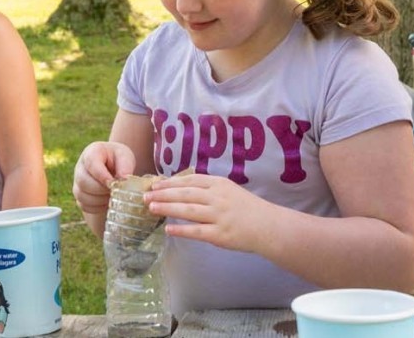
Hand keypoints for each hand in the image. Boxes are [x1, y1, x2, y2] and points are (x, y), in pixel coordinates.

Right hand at [73, 141, 135, 215]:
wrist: (113, 165)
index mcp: (91, 152)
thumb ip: (125, 166)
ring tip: (112, 196)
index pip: (91, 163)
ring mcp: (77, 182)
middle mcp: (80, 167)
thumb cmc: (119, 159)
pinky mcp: (79, 195)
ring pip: (81, 195)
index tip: (113, 182)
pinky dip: (97, 207)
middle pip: (83, 182)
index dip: (102, 175)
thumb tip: (123, 179)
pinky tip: (107, 201)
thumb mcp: (125, 156)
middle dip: (101, 190)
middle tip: (115, 190)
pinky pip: (84, 205)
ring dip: (99, 200)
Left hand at [144, 173, 274, 253]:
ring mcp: (219, 216)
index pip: (190, 180)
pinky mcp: (220, 235)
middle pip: (186, 193)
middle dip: (163, 194)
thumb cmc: (247, 208)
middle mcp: (218, 198)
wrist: (268, 226)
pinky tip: (168, 229)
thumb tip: (182, 188)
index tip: (155, 184)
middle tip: (146, 195)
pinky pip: (197, 231)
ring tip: (151, 208)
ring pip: (188, 210)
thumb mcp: (229, 190)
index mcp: (220, 184)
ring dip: (168, 208)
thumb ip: (209, 188)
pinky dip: (181, 230)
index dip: (171, 182)